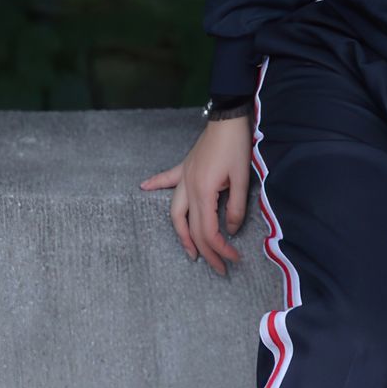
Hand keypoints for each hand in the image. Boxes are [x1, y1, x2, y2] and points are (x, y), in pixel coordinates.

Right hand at [139, 116, 252, 274]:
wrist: (227, 120)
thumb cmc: (236, 147)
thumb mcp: (242, 178)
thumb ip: (236, 207)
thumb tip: (231, 230)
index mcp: (203, 192)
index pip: (209, 230)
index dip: (221, 248)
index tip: (234, 258)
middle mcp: (188, 188)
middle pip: (193, 228)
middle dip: (205, 251)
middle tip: (219, 267)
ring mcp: (183, 178)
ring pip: (176, 213)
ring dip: (181, 234)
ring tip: (189, 250)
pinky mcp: (184, 168)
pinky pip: (166, 180)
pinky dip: (155, 184)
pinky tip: (144, 187)